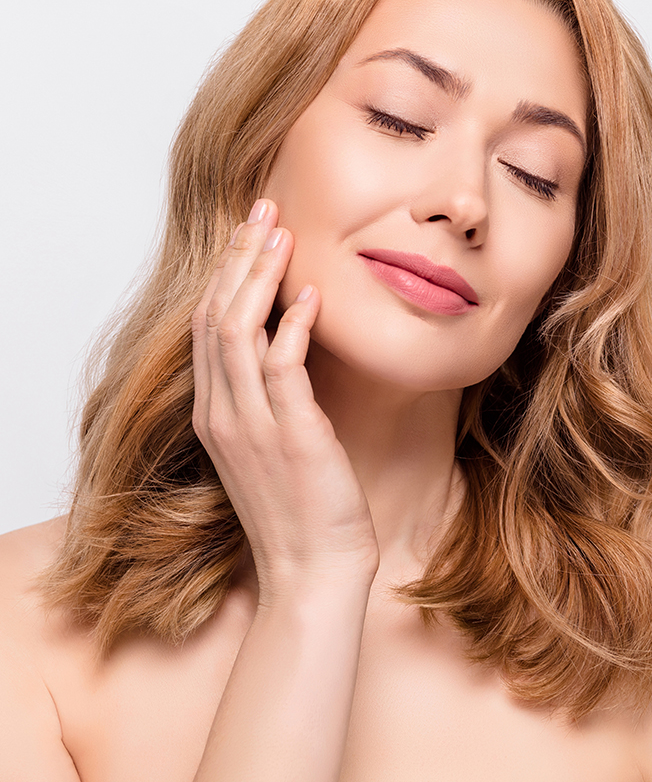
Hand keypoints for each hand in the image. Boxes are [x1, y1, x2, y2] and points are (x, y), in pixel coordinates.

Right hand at [191, 199, 379, 598]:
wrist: (312, 571)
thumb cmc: (300, 509)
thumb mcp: (271, 444)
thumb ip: (270, 396)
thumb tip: (290, 343)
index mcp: (215, 413)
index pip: (208, 326)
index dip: (225, 274)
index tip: (248, 232)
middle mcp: (223, 413)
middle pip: (216, 316)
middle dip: (237, 257)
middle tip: (261, 210)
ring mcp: (251, 424)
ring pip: (238, 330)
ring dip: (259, 276)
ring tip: (281, 233)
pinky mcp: (290, 435)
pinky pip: (282, 366)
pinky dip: (294, 325)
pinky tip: (312, 294)